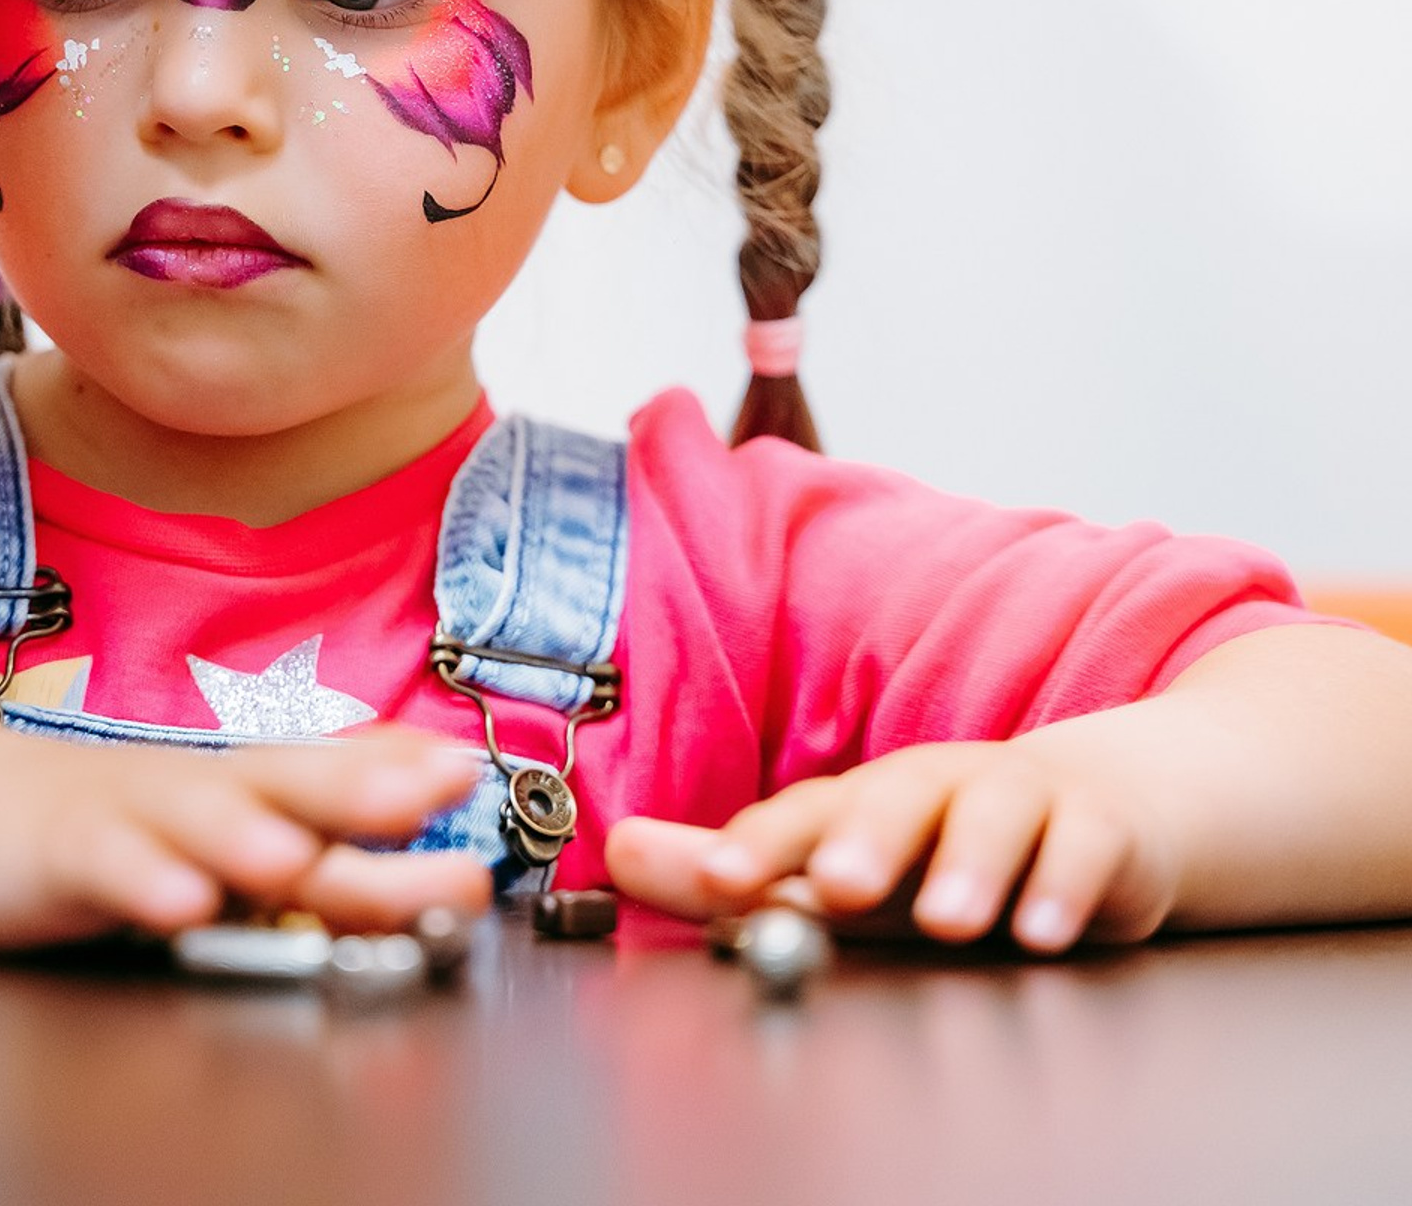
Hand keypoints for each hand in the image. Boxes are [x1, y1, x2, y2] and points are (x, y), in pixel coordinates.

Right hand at [0, 724, 491, 951]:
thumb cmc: (115, 824)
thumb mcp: (229, 828)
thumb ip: (330, 836)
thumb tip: (434, 818)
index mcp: (251, 790)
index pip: (339, 774)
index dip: (403, 772)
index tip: (469, 768)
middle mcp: (205, 791)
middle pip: (288, 784)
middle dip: (357, 789)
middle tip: (421, 791)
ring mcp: (134, 816)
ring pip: (198, 820)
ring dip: (248, 837)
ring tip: (297, 857)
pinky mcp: (65, 852)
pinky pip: (107, 869)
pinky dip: (142, 883)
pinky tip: (176, 903)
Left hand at [604, 738, 1179, 952]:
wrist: (1102, 807)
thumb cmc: (946, 850)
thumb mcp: (848, 869)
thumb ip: (741, 873)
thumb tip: (616, 856)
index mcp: (865, 800)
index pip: (802, 815)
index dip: (759, 846)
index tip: (715, 881)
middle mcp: (934, 789)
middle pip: (895, 798)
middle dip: (864, 842)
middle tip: (837, 888)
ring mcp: (1019, 800)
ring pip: (992, 815)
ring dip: (968, 865)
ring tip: (949, 917)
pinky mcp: (1099, 828)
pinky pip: (1085, 848)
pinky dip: (1066, 886)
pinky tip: (1046, 928)